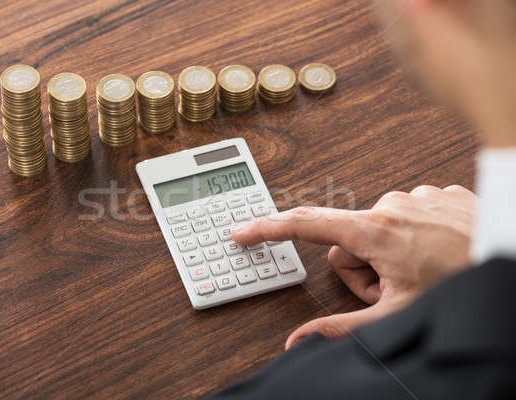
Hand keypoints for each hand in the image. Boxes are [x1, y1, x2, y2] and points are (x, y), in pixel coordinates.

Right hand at [232, 185, 476, 347]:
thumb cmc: (462, 284)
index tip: (243, 231)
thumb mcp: (397, 314)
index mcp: (375, 231)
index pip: (305, 225)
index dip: (268, 229)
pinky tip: (435, 252)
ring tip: (417, 271)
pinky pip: (407, 215)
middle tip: (389, 288)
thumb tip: (298, 340)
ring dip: (388, 254)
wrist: (514, 253)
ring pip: (378, 229)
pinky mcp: (439, 195)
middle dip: (361, 268)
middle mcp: (392, 205)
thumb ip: (342, 327)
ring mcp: (417, 197)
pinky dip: (413, 237)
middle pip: (347, 240)